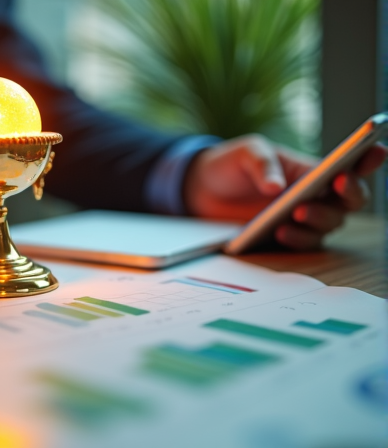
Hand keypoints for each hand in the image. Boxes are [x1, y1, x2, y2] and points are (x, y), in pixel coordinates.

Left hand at [183, 134, 387, 249]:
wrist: (202, 190)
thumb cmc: (231, 165)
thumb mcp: (245, 152)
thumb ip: (261, 163)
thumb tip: (276, 187)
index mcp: (312, 168)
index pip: (350, 164)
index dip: (369, 158)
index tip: (377, 151)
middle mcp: (315, 195)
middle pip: (350, 199)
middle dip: (349, 191)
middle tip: (336, 184)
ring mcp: (302, 219)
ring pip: (330, 223)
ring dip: (320, 218)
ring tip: (298, 211)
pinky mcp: (284, 237)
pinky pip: (303, 243)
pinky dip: (297, 238)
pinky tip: (280, 231)